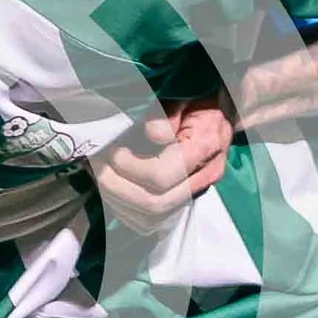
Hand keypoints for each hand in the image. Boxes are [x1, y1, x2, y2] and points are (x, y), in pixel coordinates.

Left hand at [92, 98, 232, 232]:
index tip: (112, 149)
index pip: (161, 176)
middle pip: (154, 204)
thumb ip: (167, 111)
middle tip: (97, 164)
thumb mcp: (183, 94)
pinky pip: (151, 223)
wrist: (219, 110)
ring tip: (100, 176)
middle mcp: (204, 176)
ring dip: (117, 201)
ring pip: (151, 219)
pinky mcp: (183, 200)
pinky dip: (125, 211)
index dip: (128, 166)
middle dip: (116, 187)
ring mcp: (195, 192)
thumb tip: (152, 132)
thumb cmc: (198, 98)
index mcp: (205, 147)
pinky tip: (113, 190)